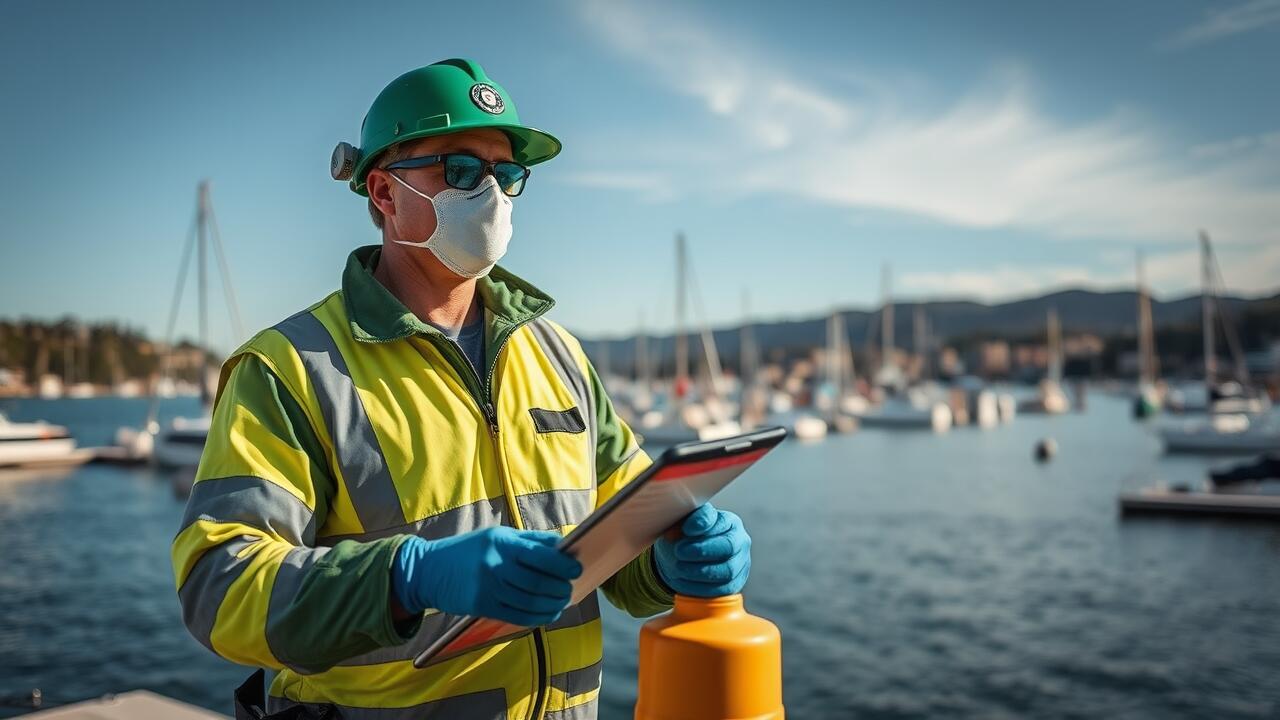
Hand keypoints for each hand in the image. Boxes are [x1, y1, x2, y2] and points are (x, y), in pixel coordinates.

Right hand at [392, 526, 582, 626]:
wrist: (428, 570)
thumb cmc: (470, 550)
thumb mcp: (498, 536)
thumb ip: (531, 540)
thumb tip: (564, 545)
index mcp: (501, 542)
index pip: (541, 555)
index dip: (563, 565)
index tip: (576, 568)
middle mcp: (495, 565)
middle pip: (538, 582)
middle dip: (561, 588)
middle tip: (570, 588)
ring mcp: (488, 588)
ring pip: (531, 602)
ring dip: (553, 604)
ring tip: (562, 600)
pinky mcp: (482, 607)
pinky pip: (518, 616)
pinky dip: (539, 617)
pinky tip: (548, 613)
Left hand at [654, 503, 750, 596]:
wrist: (686, 561)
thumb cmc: (685, 538)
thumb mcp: (680, 526)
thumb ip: (678, 525)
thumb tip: (673, 535)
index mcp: (729, 521)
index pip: (720, 520)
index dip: (703, 523)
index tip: (686, 529)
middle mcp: (740, 541)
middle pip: (728, 546)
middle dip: (702, 550)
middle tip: (679, 551)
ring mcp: (740, 564)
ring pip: (727, 570)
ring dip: (699, 571)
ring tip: (679, 567)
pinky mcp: (735, 584)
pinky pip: (722, 589)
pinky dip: (700, 587)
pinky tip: (682, 581)